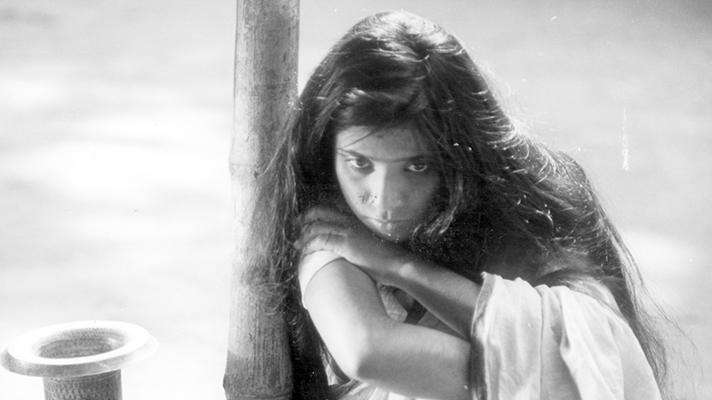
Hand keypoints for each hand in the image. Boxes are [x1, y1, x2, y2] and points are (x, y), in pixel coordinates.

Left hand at [295, 206, 414, 285]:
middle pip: (319, 213)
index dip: (315, 213)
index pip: (330, 209)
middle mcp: (350, 222)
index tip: (306, 221)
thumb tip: (349, 247)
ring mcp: (347, 232)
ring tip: (297, 245)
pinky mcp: (345, 244)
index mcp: (356, 220)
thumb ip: (359, 240)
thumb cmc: (388, 258)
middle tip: (296, 230)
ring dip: (304, 236)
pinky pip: (320, 241)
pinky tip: (304, 252)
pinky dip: (309, 246)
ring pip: (317, 227)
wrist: (398, 264)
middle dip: (304, 220)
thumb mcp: (372, 243)